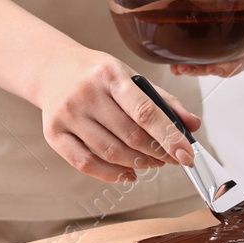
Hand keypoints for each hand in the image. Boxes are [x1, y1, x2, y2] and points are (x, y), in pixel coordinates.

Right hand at [35, 49, 199, 182]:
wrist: (51, 68)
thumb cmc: (95, 74)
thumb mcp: (129, 76)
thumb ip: (163, 101)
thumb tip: (192, 126)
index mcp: (109, 74)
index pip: (144, 111)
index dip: (168, 136)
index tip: (186, 154)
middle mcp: (86, 93)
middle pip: (129, 136)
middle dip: (157, 153)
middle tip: (170, 158)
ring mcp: (68, 114)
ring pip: (110, 152)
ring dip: (138, 163)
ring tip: (151, 163)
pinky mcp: (53, 133)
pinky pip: (85, 163)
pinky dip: (110, 174)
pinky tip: (128, 173)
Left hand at [170, 0, 243, 78]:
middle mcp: (239, 26)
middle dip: (233, 66)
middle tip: (218, 68)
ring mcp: (219, 34)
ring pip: (220, 61)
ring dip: (206, 70)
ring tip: (187, 68)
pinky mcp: (199, 37)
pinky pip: (198, 58)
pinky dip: (188, 65)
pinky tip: (176, 66)